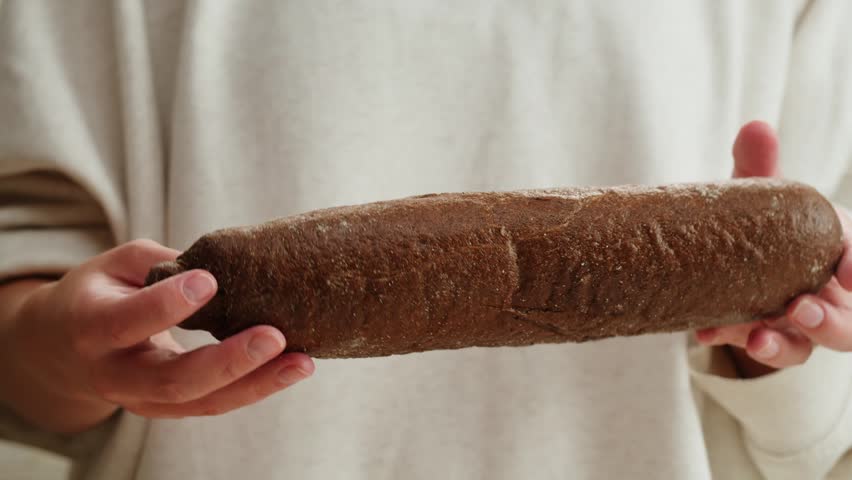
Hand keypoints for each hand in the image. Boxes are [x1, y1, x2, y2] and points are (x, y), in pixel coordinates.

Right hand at [0, 239, 313, 432]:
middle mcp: (114, 373)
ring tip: (302, 362)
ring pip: (201, 402)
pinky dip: (255, 387)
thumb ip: (162, 263)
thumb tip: (223, 262)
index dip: (167, 304)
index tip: (210, 280)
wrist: (63, 350)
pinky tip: (292, 367)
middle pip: (173, 379)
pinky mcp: (168, 408)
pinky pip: (214, 404)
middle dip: (228, 361)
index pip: (128, 321)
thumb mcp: (116, 265)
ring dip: (256, 384)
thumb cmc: (100, 293)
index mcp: (91, 326)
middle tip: (275, 335)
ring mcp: (142, 399)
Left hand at [695, 121, 851, 376]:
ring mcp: (799, 324)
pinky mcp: (765, 339)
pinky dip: (731, 340)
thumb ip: (762, 168)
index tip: (850, 271)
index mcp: (841, 251)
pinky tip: (707, 333)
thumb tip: (755, 128)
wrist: (736, 255)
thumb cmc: (769, 222)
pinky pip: (756, 348)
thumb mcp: (765, 196)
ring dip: (785, 345)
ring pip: (807, 347)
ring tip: (756, 339)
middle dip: (832, 322)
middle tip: (801, 310)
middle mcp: (831, 295)